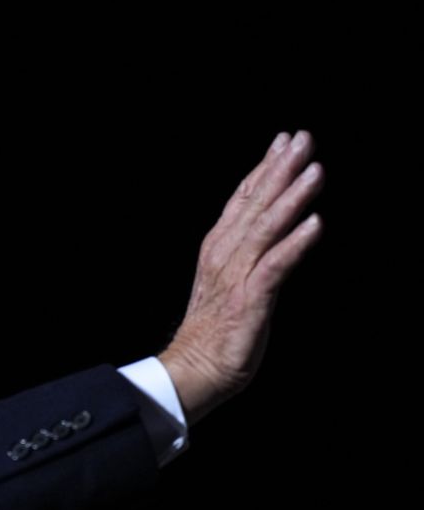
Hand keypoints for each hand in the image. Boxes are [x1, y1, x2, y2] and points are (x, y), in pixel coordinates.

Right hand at [159, 130, 323, 424]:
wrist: (192, 370)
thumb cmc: (213, 330)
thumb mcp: (226, 281)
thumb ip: (244, 251)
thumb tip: (264, 227)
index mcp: (218, 248)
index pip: (242, 199)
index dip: (263, 168)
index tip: (283, 140)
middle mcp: (225, 255)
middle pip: (254, 204)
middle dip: (280, 169)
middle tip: (302, 139)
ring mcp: (236, 276)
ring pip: (266, 228)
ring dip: (291, 198)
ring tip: (315, 171)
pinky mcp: (250, 300)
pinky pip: (275, 267)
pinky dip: (295, 244)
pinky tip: (315, 224)